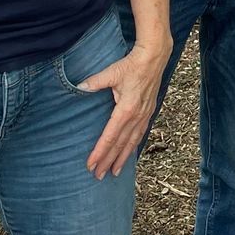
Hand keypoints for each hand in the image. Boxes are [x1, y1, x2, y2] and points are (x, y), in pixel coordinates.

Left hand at [77, 43, 169, 178]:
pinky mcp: (148, 112)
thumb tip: (80, 86)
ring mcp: (144, 115)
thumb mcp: (112, 72)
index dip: (100, 152)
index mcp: (126, 109)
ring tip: (115, 172)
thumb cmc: (132, 65)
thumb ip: (95, 82)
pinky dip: (133, 146)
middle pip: (121, 144)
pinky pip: (140, 134)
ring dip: (123, 158)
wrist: (154, 58)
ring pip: (132, 142)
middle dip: (109, 161)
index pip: (110, 136)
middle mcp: (136, 116)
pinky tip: (129, 153)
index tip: (91, 164)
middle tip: (98, 176)